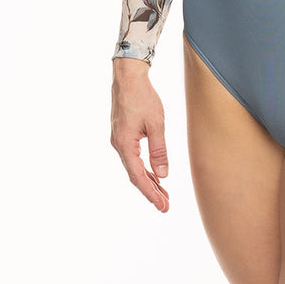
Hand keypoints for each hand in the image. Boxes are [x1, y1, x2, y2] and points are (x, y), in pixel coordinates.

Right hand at [110, 58, 170, 211]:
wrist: (128, 77)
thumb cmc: (142, 97)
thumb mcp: (156, 124)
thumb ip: (159, 151)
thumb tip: (163, 175)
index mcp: (125, 145)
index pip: (138, 177)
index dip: (151, 193)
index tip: (163, 206)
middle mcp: (118, 145)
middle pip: (135, 175)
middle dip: (151, 191)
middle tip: (165, 205)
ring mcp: (118, 140)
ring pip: (134, 166)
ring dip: (148, 180)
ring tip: (163, 193)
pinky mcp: (122, 134)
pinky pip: (133, 157)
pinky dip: (144, 167)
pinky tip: (153, 172)